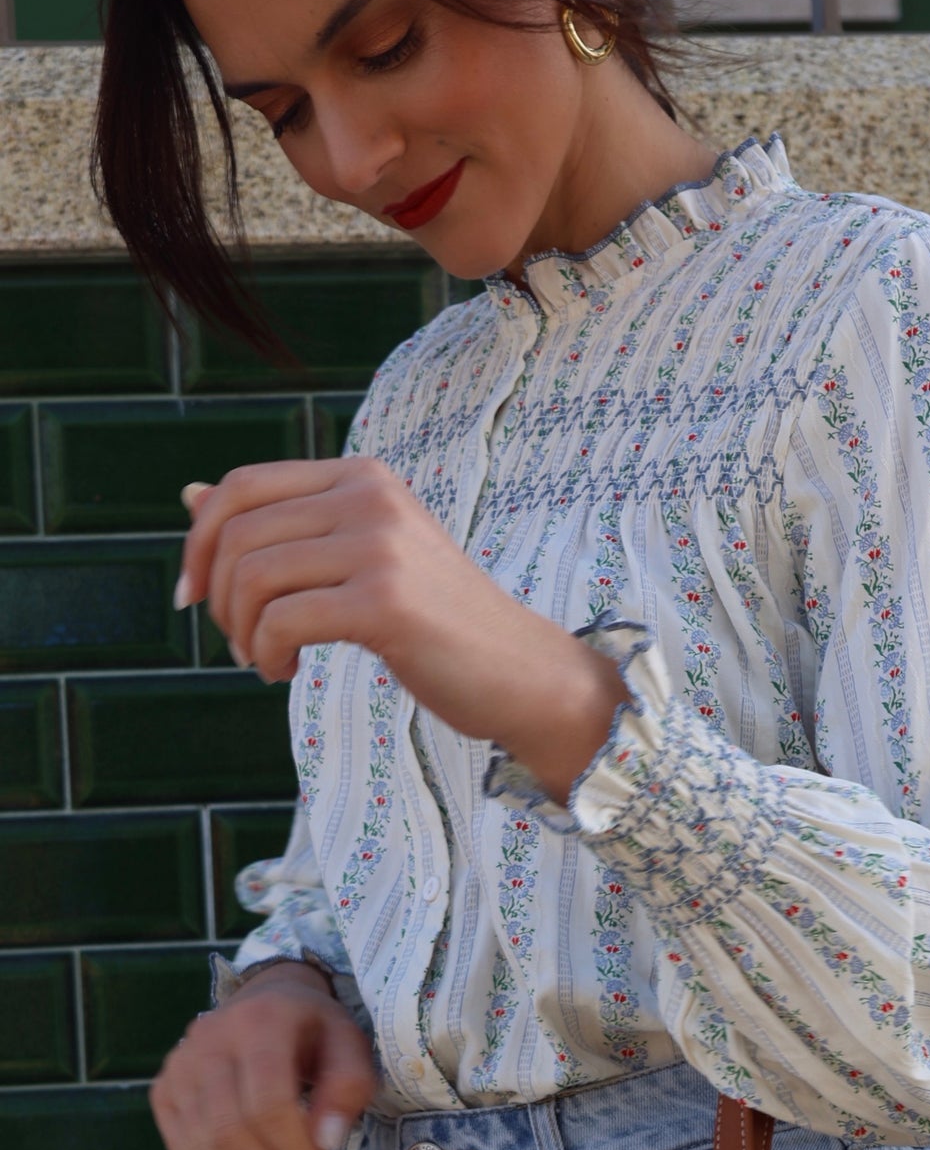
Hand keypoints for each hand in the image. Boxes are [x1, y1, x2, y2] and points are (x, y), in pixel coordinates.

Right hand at [151, 960, 376, 1149]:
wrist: (267, 1000)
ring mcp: (176, 1071)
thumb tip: (326, 1144)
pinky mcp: (163, 1096)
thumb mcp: (350, 1045)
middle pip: (231, 1137)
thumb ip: (348, 1088)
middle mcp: (205, 1044)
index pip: (268, 1104)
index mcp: (258, 1023)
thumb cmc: (317, 1030)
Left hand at [177, 462, 627, 802]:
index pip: (243, 485)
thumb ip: (283, 524)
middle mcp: (370, 497)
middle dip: (215, 595)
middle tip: (235, 641)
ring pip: (253, 577)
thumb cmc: (437, 621)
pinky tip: (285, 672)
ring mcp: (380, 546)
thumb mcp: (358, 557)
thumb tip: (189, 495)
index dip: (200, 541)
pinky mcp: (385, 601)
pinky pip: (282, 621)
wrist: (520, 670)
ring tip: (263, 660)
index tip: (194, 596)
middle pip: (238, 532)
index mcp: (363, 476)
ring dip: (241, 632)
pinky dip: (267, 654)